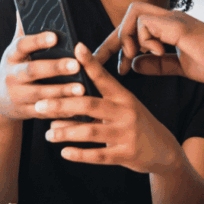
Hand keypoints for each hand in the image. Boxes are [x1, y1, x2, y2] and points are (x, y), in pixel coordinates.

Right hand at [0, 24, 87, 121]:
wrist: (0, 101)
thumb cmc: (17, 67)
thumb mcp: (16, 49)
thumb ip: (23, 29)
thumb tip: (24, 2)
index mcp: (11, 56)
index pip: (22, 45)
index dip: (38, 40)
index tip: (55, 36)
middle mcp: (11, 76)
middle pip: (33, 71)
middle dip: (55, 68)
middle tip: (76, 65)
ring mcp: (17, 96)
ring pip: (40, 94)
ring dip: (62, 92)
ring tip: (82, 88)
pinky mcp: (26, 112)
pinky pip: (45, 111)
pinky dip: (61, 111)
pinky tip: (78, 109)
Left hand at [38, 42, 184, 172]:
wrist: (164, 150)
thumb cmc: (137, 126)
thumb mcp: (125, 108)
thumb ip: (98, 104)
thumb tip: (61, 103)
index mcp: (124, 97)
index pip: (104, 78)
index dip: (90, 63)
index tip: (76, 48)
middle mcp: (126, 112)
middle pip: (90, 104)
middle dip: (62, 105)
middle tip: (40, 105)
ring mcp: (127, 134)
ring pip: (91, 131)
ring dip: (66, 132)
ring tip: (48, 133)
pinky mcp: (126, 154)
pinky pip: (98, 155)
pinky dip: (79, 154)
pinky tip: (65, 152)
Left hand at [94, 2, 203, 83]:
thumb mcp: (181, 67)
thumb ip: (159, 65)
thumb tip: (135, 64)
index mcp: (172, 27)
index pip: (136, 26)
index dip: (117, 43)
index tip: (112, 63)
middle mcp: (171, 18)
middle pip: (131, 12)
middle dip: (114, 38)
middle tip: (116, 63)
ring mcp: (174, 19)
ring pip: (134, 14)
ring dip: (130, 38)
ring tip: (139, 57)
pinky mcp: (178, 25)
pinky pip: (146, 23)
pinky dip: (144, 40)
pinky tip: (159, 53)